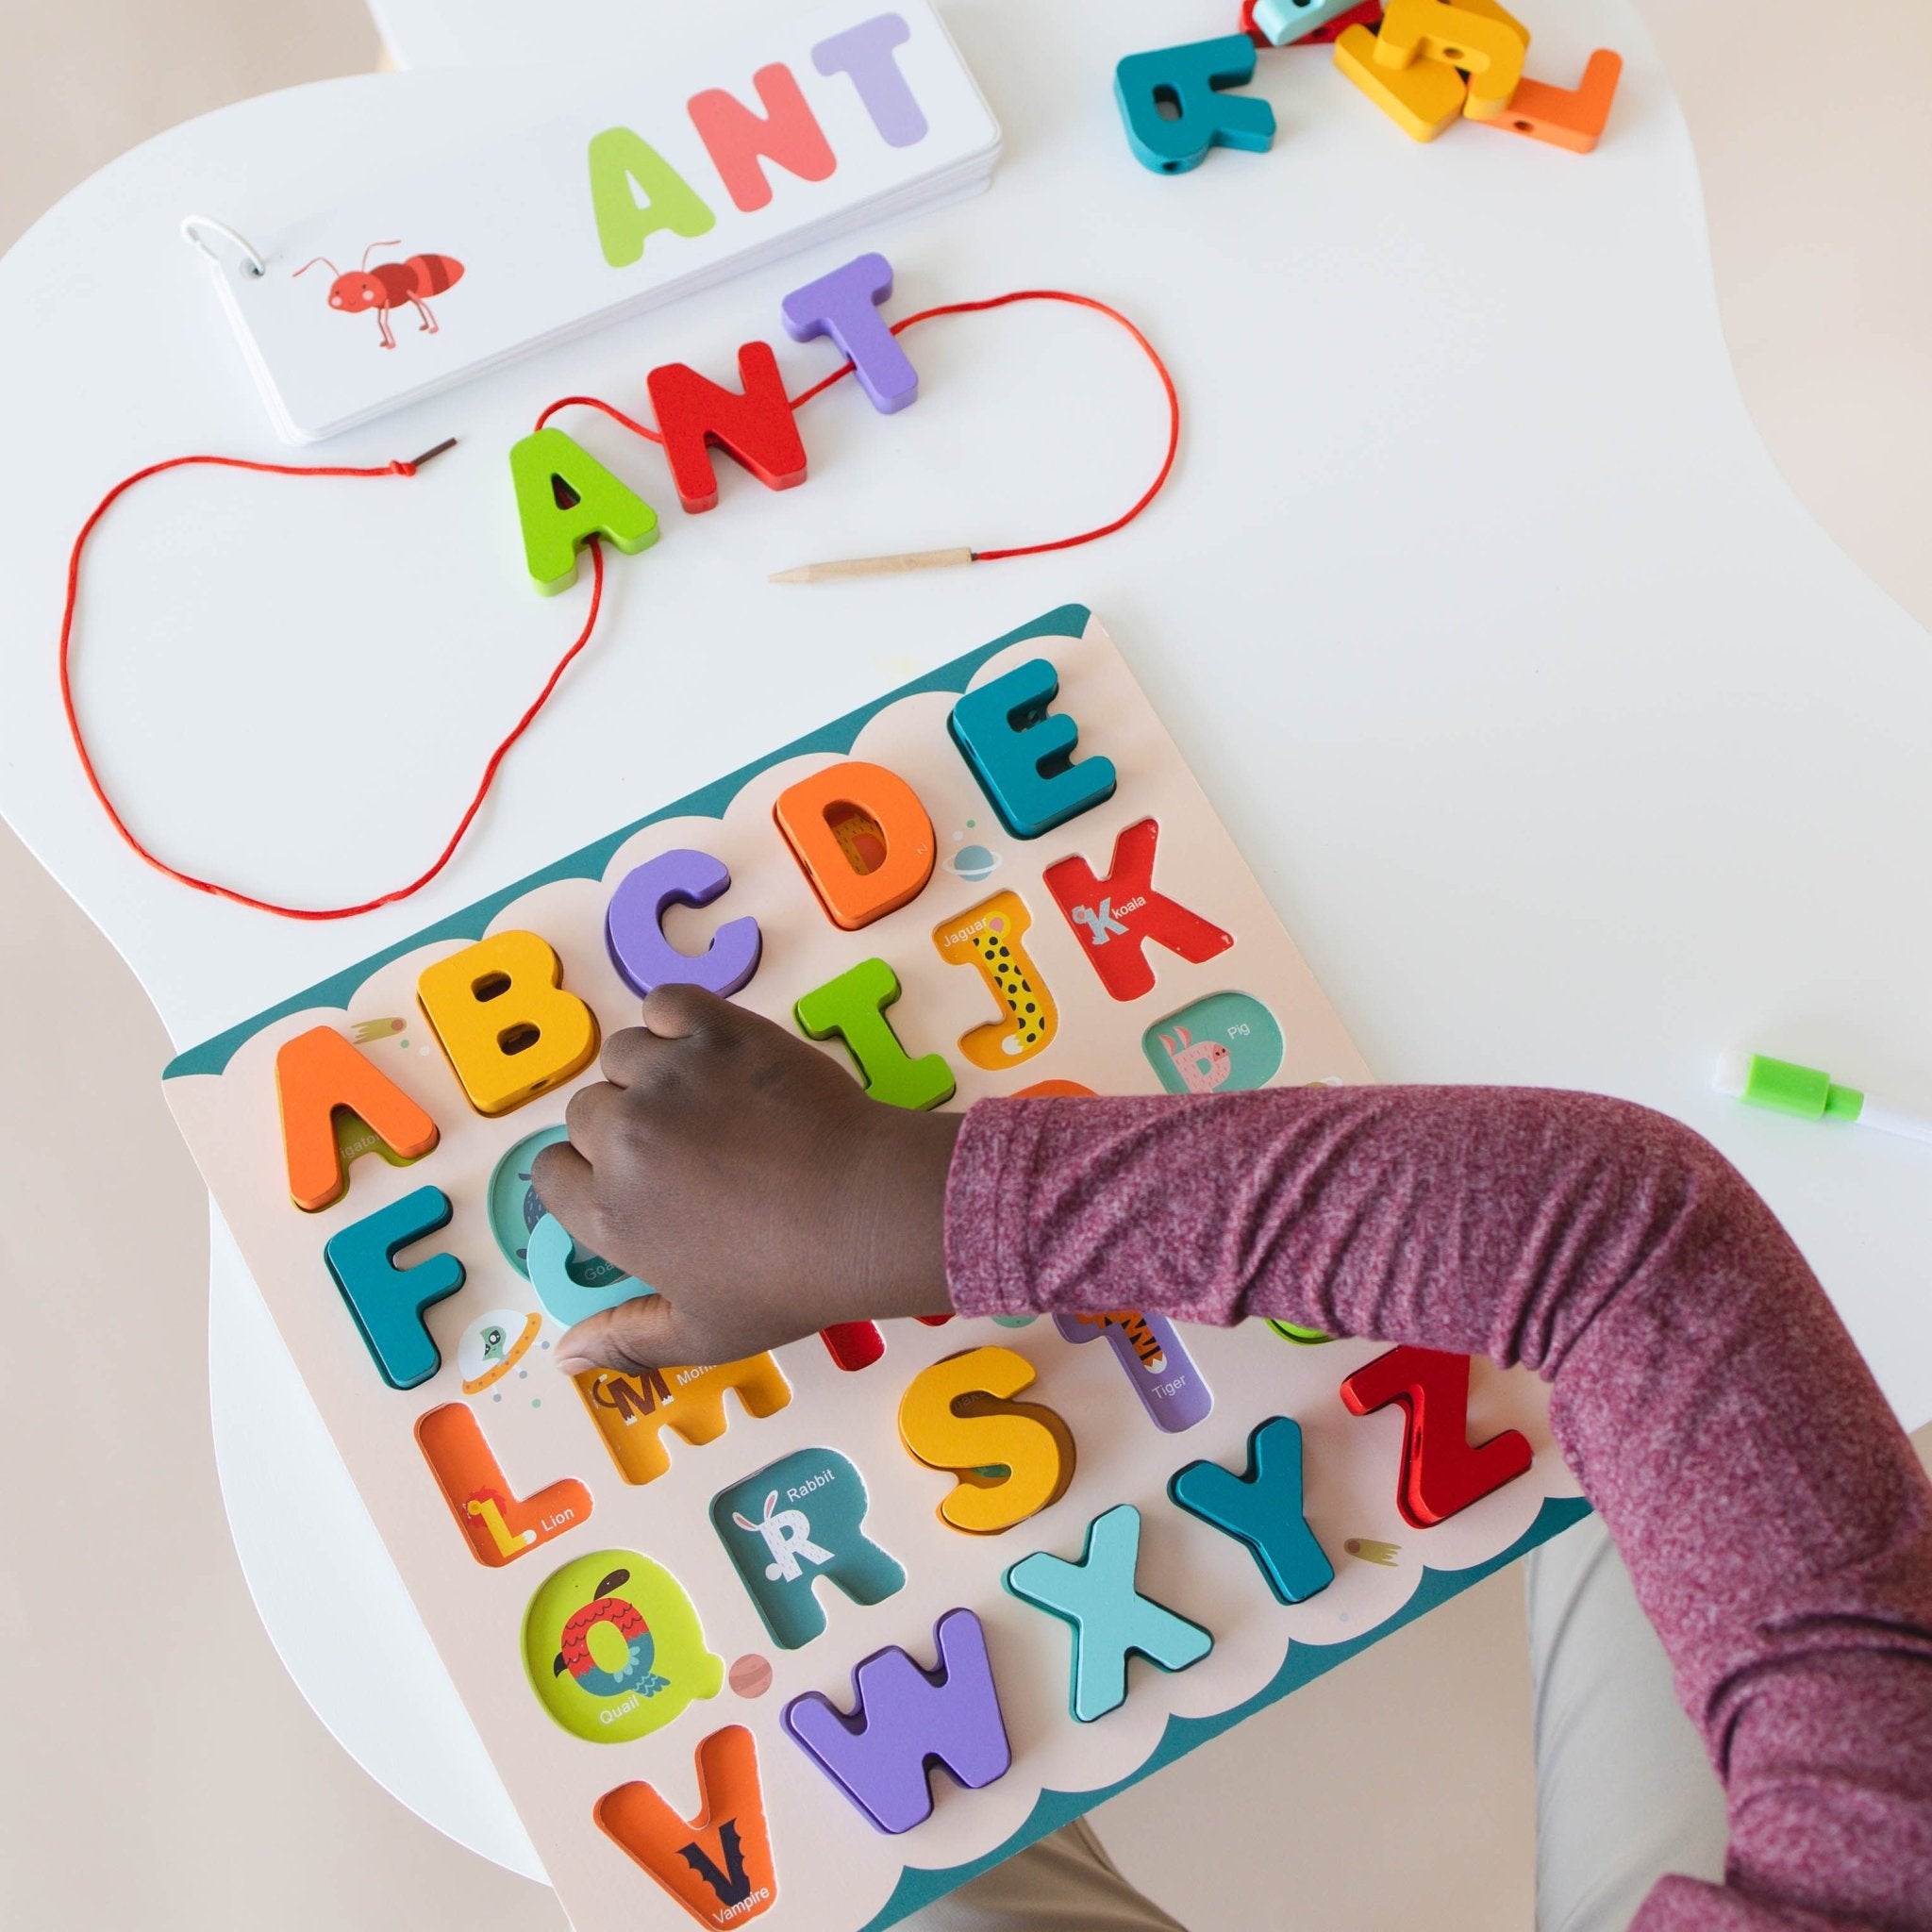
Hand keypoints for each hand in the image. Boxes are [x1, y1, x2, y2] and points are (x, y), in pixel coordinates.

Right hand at [532, 985, 958, 1376]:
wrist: (866, 1209)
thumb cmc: (789, 1279)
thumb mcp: (704, 1331)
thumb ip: (626, 1342)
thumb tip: (564, 1361)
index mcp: (609, 1212)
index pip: (551, 1172)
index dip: (589, 1175)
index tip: (635, 1182)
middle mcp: (622, 1136)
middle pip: (586, 1111)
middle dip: (623, 1126)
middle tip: (687, 1148)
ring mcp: (669, 1077)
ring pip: (623, 1054)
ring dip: (651, 1072)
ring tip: (705, 1101)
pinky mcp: (717, 1030)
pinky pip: (665, 1003)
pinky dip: (678, 1019)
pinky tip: (710, 1052)